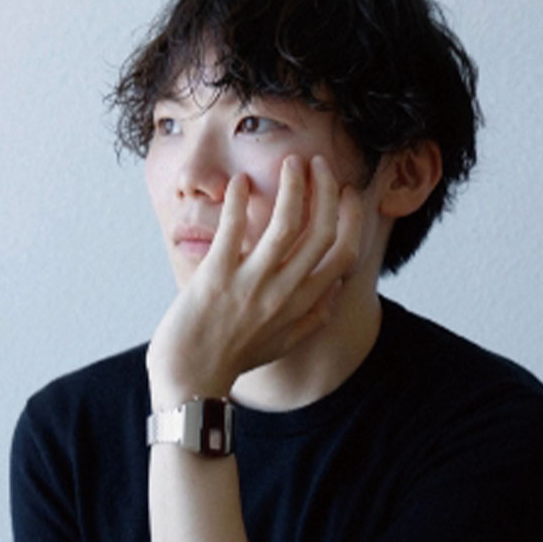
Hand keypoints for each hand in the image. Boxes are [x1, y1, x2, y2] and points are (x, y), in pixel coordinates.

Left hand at [145, 154, 362, 408]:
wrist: (190, 379)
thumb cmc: (234, 360)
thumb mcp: (284, 343)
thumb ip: (314, 317)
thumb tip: (336, 291)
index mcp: (304, 305)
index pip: (344, 254)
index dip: (351, 217)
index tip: (346, 192)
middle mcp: (284, 293)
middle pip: (321, 231)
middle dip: (325, 189)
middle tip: (318, 164)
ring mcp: (251, 284)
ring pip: (287, 224)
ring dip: (294, 186)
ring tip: (292, 162)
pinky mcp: (216, 277)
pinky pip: (234, 230)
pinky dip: (241, 201)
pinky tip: (241, 182)